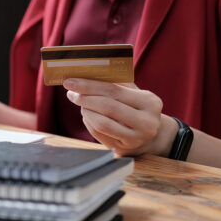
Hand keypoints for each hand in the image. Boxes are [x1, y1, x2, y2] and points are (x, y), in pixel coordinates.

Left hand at [62, 78, 178, 156]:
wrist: (149, 136)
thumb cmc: (136, 108)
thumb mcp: (134, 94)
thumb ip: (116, 82)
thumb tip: (88, 72)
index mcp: (150, 102)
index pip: (114, 90)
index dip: (90, 85)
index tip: (71, 81)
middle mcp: (146, 122)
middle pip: (107, 106)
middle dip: (84, 98)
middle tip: (71, 92)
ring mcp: (135, 138)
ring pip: (101, 122)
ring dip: (86, 110)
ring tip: (80, 103)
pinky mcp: (123, 149)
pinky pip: (98, 133)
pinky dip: (88, 122)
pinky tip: (87, 115)